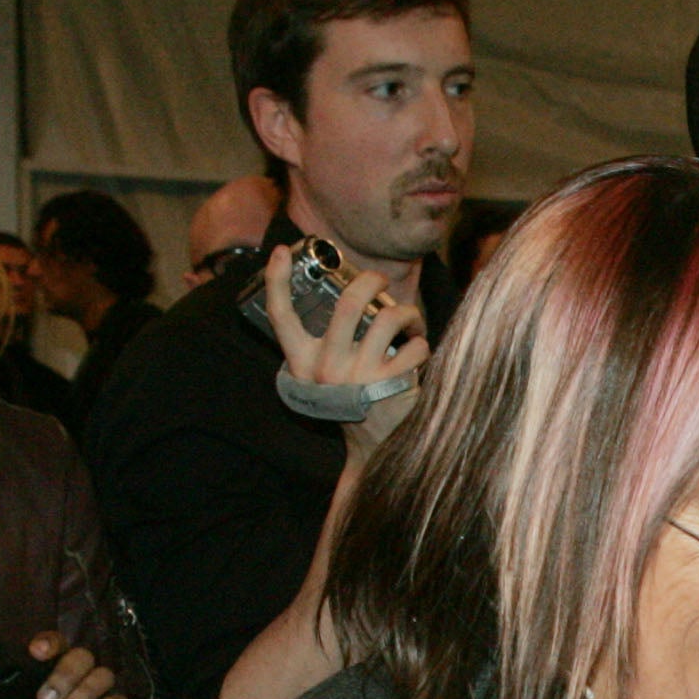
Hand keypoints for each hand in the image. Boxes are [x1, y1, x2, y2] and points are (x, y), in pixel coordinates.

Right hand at [262, 244, 428, 457]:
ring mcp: (359, 376)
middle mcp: (327, 368)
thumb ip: (326, 342)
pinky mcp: (391, 384)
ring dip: (407, 313)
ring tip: (411, 322)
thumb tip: (346, 296)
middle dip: (370, 280)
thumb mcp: (325, 374)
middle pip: (348, 302)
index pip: (280, 316)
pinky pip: (415, 346)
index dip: (276, 280)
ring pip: (389, 318)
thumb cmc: (352, 399)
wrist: (376, 447)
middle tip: (380, 280)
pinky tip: (418, 354)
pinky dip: (422, 345)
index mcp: (303, 362)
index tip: (282, 251)